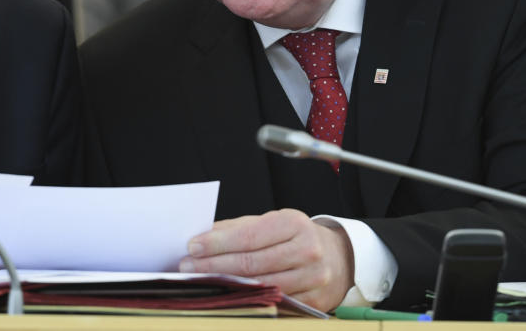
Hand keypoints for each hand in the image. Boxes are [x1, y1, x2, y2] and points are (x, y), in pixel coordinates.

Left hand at [180, 208, 353, 311]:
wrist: (338, 257)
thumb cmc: (294, 236)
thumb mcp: (271, 221)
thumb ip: (237, 228)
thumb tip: (201, 235)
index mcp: (294, 223)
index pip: (249, 236)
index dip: (218, 243)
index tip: (192, 246)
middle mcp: (307, 250)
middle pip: (252, 263)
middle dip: (214, 265)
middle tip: (186, 266)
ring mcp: (313, 279)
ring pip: (261, 286)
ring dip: (226, 285)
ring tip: (199, 280)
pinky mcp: (314, 302)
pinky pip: (275, 304)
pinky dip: (249, 300)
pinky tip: (228, 296)